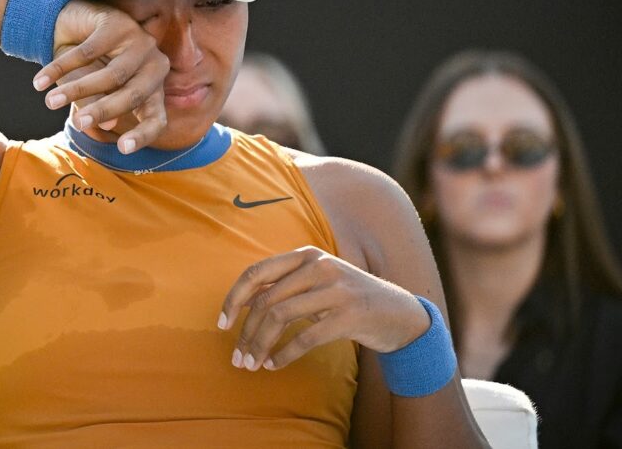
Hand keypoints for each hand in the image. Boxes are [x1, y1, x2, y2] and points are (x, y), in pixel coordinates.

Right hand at [33, 0, 169, 152]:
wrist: (69, 26)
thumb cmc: (85, 66)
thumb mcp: (90, 93)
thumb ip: (98, 107)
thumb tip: (107, 127)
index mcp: (153, 90)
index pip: (156, 119)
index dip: (142, 135)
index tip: (122, 148)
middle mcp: (154, 65)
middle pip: (133, 96)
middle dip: (103, 111)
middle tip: (78, 124)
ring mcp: (140, 41)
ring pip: (112, 75)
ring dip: (77, 90)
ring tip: (50, 102)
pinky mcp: (118, 23)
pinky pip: (89, 51)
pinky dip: (61, 67)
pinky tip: (40, 81)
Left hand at [218, 246, 429, 370]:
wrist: (399, 314)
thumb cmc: (349, 299)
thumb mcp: (317, 283)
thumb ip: (285, 286)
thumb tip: (243, 302)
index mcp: (306, 255)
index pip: (257, 272)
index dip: (233, 298)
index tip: (221, 323)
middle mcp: (319, 266)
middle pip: (266, 300)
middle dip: (246, 332)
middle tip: (237, 357)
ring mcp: (335, 290)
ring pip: (280, 319)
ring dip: (260, 346)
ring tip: (251, 364)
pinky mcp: (348, 316)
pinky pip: (304, 338)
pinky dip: (284, 354)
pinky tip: (274, 365)